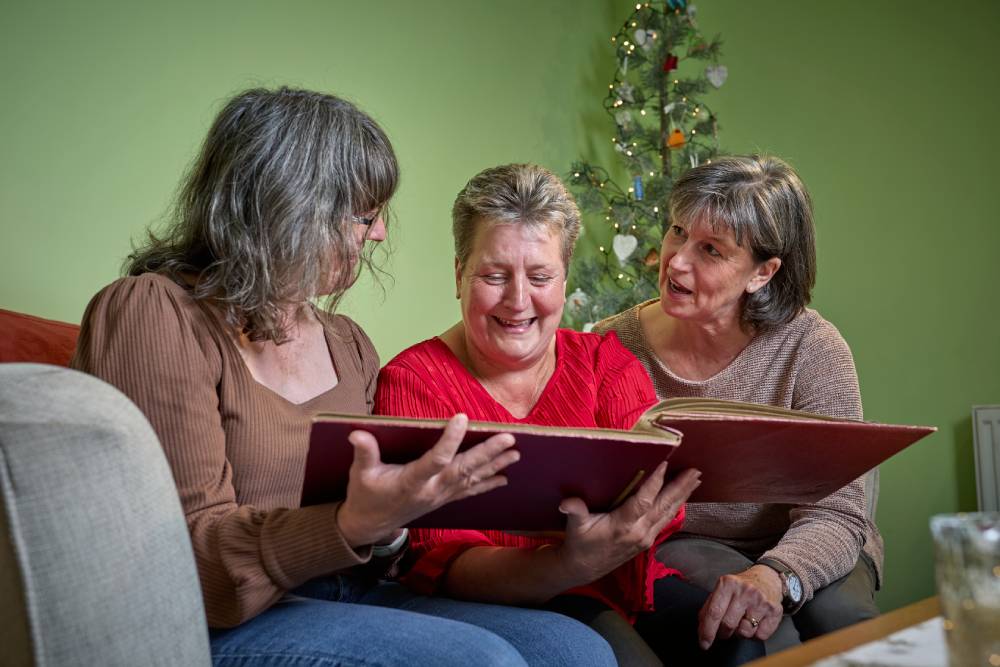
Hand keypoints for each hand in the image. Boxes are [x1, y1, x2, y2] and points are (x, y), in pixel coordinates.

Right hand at [337, 414, 518, 546]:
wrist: (369, 525)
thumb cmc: (365, 495)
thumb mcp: (360, 474)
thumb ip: (364, 453)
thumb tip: (356, 432)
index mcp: (412, 482)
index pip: (436, 459)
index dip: (450, 439)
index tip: (462, 417)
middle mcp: (431, 490)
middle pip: (463, 470)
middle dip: (487, 453)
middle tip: (508, 438)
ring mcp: (439, 497)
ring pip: (471, 480)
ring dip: (494, 466)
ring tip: (515, 453)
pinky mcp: (442, 500)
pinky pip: (468, 491)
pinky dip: (487, 484)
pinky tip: (504, 477)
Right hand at [555, 463, 700, 585]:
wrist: (583, 568)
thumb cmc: (579, 543)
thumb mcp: (575, 527)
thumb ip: (575, 512)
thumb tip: (567, 502)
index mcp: (623, 526)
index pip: (643, 501)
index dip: (654, 483)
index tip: (665, 464)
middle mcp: (639, 532)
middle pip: (664, 506)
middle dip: (680, 487)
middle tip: (695, 471)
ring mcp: (646, 537)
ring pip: (668, 513)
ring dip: (683, 495)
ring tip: (696, 479)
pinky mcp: (647, 540)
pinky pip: (665, 520)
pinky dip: (676, 506)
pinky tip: (683, 496)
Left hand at [698, 564, 783, 647]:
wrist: (768, 578)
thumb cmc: (742, 587)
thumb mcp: (723, 589)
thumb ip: (709, 607)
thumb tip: (702, 628)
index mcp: (728, 584)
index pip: (714, 612)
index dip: (707, 631)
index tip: (704, 643)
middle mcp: (745, 591)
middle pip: (728, 624)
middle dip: (724, 632)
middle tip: (725, 629)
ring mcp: (761, 601)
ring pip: (745, 632)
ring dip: (740, 633)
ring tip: (742, 621)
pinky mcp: (774, 611)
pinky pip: (760, 636)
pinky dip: (755, 635)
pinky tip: (755, 623)